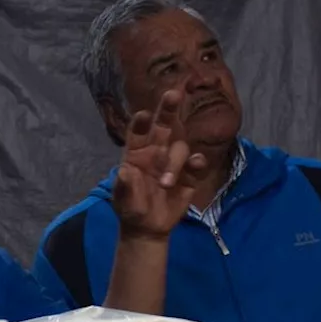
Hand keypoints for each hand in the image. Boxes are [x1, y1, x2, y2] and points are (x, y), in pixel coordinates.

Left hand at [113, 90, 209, 239]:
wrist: (147, 227)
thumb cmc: (130, 207)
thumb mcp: (122, 200)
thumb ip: (124, 186)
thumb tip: (125, 172)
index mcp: (137, 151)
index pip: (139, 132)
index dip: (141, 123)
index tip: (143, 116)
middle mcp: (157, 151)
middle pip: (165, 125)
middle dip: (169, 109)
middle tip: (173, 94)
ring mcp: (174, 162)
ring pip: (181, 147)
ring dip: (175, 161)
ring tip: (165, 184)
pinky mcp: (190, 176)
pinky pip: (197, 164)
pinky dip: (198, 162)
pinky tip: (196, 164)